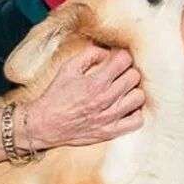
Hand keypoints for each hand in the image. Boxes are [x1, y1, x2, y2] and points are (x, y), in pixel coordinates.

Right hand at [25, 44, 143, 149]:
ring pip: (138, 98)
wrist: (44, 124)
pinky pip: (136, 121)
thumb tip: (107, 52)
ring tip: (124, 91)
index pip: (124, 60)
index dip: (122, 57)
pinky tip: (126, 108)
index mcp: (95, 82)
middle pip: (134, 77)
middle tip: (120, 75)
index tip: (117, 60)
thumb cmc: (56, 95)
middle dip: (128, 72)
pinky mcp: (110, 132)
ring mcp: (109, 117)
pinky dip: (135, 113)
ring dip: (133, 92)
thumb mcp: (68, 68)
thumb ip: (89, 55)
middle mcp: (104, 99)